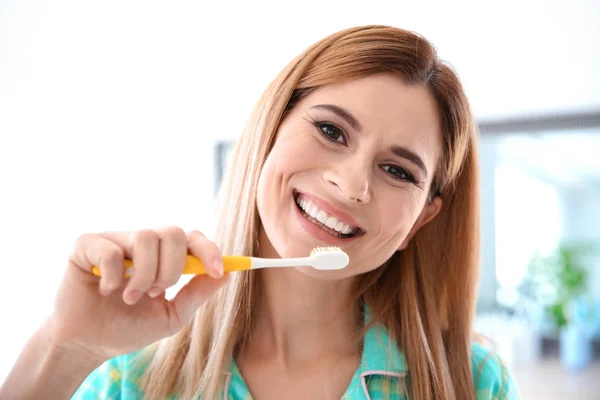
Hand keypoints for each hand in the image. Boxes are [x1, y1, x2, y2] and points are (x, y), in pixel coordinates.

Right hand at [48, 227, 228, 361]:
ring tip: (131, 297)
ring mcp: (116, 240)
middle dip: (172, 268)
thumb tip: (228, 274)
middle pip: (173, 232)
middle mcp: (142, 243)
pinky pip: (112, 250)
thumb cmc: (128, 327)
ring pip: (146, 236)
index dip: (209, 251)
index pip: (193, 238)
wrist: (88, 344)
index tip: (218, 271)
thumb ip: (197, 294)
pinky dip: (113, 277)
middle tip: (156, 293)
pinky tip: (105, 290)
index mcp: (164, 256)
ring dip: (144, 275)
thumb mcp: (171, 316)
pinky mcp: (87, 245)